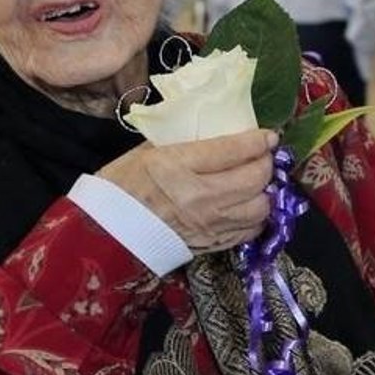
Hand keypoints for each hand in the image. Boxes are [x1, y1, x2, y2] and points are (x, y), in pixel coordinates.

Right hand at [98, 128, 275, 253]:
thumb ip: (185, 140)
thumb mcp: (149, 150)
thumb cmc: (122, 185)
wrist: (107, 232)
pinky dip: (256, 217)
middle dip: (266, 163)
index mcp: (179, 165)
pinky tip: (249, 206)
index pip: (234, 150)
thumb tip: (217, 130)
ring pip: (260, 207)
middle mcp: (199, 197)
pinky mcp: (211, 244)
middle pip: (254, 178)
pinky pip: (250, 231)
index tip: (267, 136)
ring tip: (258, 181)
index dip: (258, 141)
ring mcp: (208, 224)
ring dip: (265, 192)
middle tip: (263, 156)